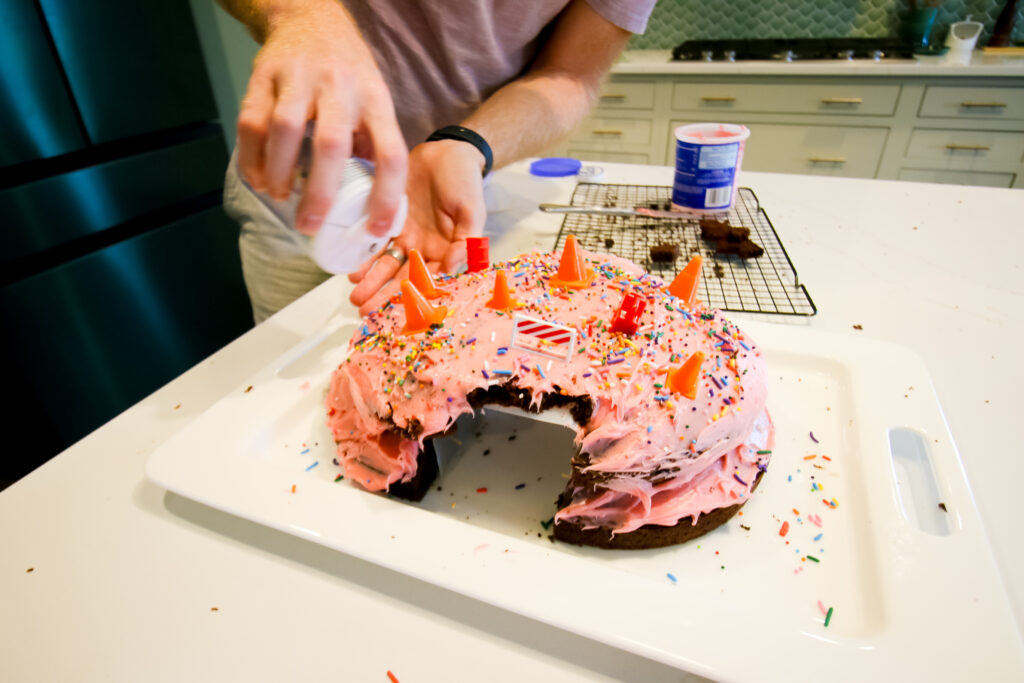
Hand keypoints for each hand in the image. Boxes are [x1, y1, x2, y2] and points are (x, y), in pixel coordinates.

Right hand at [235, 0, 406, 235]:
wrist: (310, 18)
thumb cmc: (347, 74)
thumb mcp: (373, 102)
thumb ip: (372, 145)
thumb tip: (371, 203)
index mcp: (375, 100)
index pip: (391, 154)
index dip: (387, 196)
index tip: (377, 230)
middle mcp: (340, 86)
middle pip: (331, 144)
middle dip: (320, 193)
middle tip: (309, 224)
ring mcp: (300, 77)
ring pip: (285, 129)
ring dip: (279, 171)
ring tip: (279, 195)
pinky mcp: (264, 74)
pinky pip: (252, 121)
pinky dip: (251, 156)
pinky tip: (258, 177)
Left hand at [347, 139, 486, 314]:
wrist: (446, 150)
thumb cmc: (465, 179)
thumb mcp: (473, 210)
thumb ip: (466, 240)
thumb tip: (453, 267)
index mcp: (447, 251)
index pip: (430, 280)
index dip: (414, 296)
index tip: (399, 311)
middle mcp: (425, 249)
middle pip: (403, 278)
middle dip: (384, 295)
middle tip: (365, 310)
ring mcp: (406, 236)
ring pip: (386, 265)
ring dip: (371, 281)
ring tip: (355, 296)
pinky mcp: (389, 221)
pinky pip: (375, 242)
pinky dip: (364, 256)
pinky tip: (353, 268)